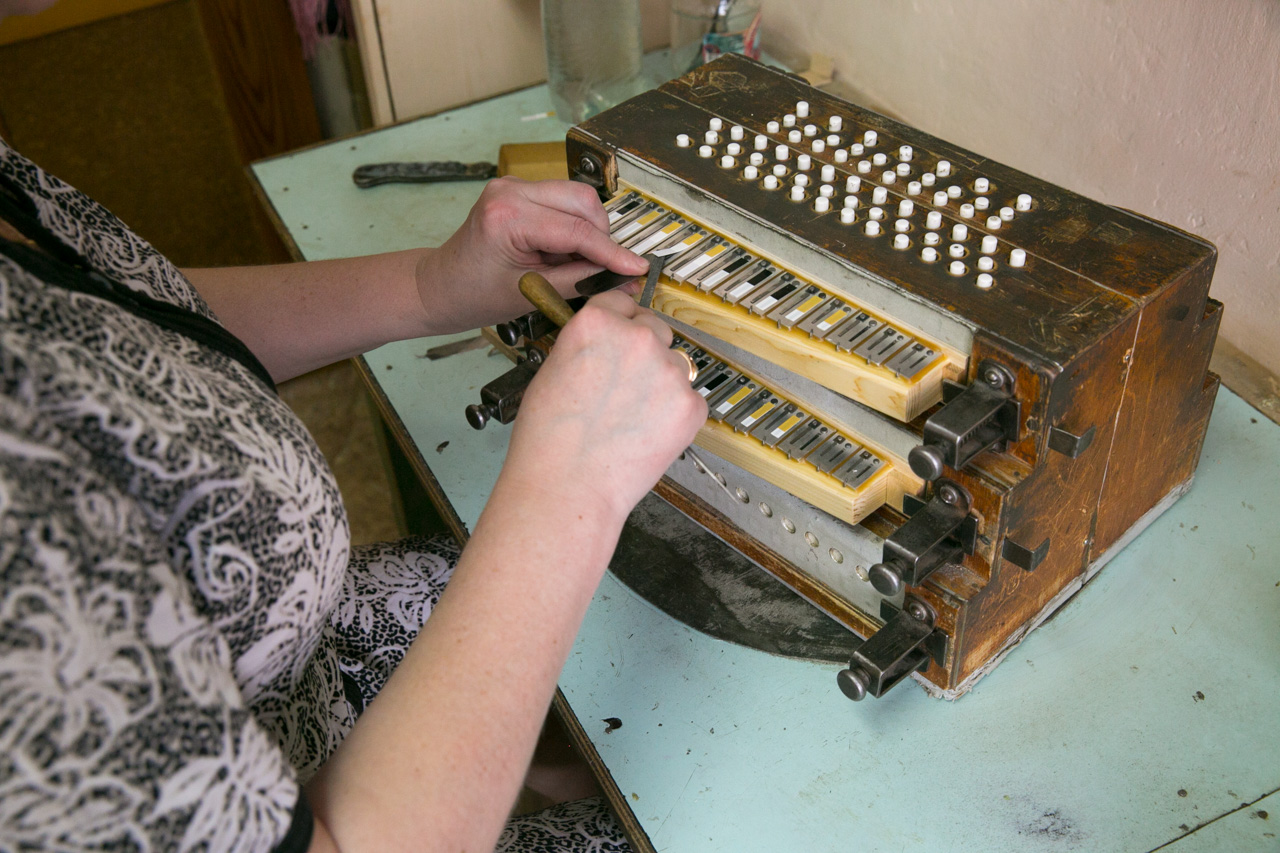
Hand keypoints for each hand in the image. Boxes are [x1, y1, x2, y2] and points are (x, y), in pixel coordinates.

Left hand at [416, 177, 648, 332]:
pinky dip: (572, 229)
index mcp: (507, 216)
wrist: (442, 286)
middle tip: (601, 270)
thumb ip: (582, 281)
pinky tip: (558, 253)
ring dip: (587, 232)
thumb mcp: (533, 294)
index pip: (577, 231)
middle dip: (601, 238)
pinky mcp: (519, 190)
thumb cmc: (474, 294)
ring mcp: (514, 186)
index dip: (612, 253)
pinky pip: (563, 203)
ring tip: (570, 264)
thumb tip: (623, 279)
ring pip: (577, 199)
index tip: (637, 268)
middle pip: (583, 202)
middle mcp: (510, 191)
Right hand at [500, 291, 707, 527]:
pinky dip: (675, 414)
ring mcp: (669, 371)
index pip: (621, 303)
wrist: (568, 487)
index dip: (619, 323)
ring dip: (661, 382)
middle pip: (654, 328)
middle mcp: (637, 338)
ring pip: (675, 364)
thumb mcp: (553, 369)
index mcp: (597, 323)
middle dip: (644, 351)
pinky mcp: (691, 406)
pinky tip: (647, 433)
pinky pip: (690, 399)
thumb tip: (606, 346)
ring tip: (632, 416)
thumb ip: (588, 346)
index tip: (621, 335)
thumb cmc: (549, 439)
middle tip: (626, 385)